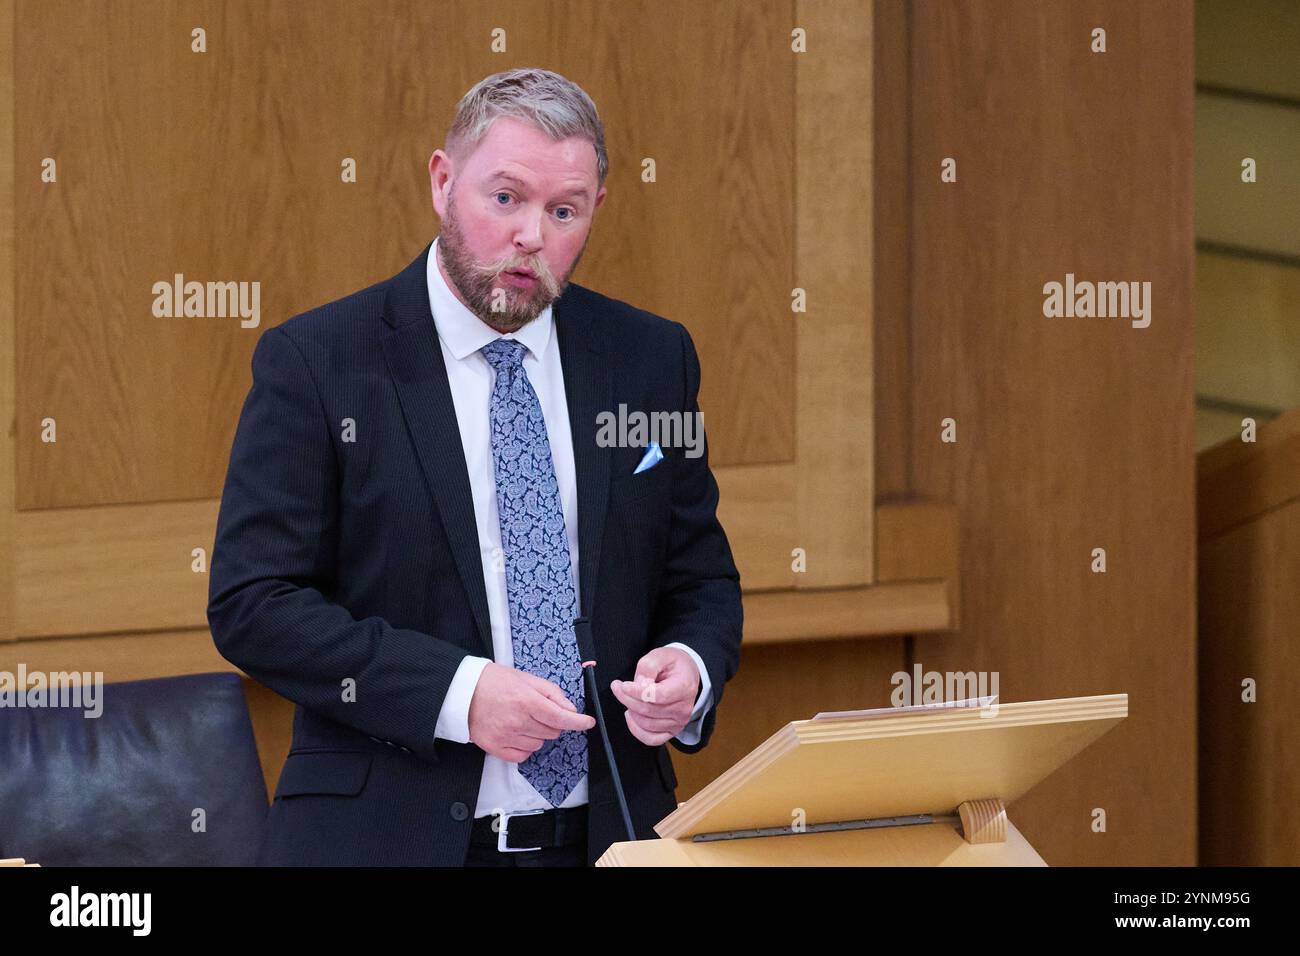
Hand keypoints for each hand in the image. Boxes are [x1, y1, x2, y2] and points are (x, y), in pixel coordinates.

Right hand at [467, 662, 594, 762]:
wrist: (463, 692)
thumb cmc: (495, 681)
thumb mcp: (527, 678)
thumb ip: (551, 693)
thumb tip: (570, 709)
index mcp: (527, 701)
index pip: (561, 718)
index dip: (578, 722)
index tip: (588, 722)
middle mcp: (518, 721)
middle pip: (552, 732)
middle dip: (551, 723)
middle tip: (536, 711)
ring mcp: (506, 737)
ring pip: (539, 745)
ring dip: (537, 735)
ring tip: (522, 719)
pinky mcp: (495, 748)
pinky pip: (522, 756)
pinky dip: (524, 747)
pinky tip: (516, 733)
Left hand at [610, 646, 700, 745]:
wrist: (687, 674)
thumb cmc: (673, 664)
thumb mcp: (661, 655)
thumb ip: (649, 667)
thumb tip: (640, 685)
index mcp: (684, 687)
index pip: (658, 695)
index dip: (637, 692)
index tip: (623, 685)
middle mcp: (683, 708)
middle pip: (649, 710)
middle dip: (627, 699)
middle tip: (617, 687)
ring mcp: (678, 722)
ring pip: (646, 724)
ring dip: (631, 710)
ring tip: (626, 697)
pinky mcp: (672, 731)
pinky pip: (651, 739)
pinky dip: (636, 730)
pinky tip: (631, 715)